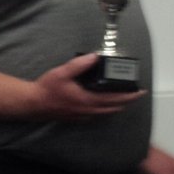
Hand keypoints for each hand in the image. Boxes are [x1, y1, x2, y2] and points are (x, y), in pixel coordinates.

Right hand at [29, 54, 145, 120]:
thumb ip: (80, 64)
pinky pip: (99, 115)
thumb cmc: (47, 89)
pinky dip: (108, 109)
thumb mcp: (63, 72)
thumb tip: (95, 56)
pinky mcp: (79, 117)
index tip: (140, 91)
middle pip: (114, 108)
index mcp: (87, 100)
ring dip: (118, 105)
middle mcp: (88, 111)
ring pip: (107, 113)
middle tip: (137, 93)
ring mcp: (84, 116)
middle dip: (128, 101)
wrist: (33, 104)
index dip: (129, 96)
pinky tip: (107, 103)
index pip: (114, 99)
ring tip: (126, 97)